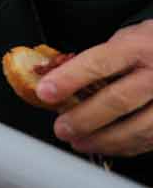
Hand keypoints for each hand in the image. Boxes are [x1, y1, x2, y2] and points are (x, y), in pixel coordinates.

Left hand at [41, 19, 152, 156]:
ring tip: (79, 142)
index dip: (69, 79)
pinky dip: (124, 146)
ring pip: (138, 127)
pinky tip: (105, 145)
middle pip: (118, 101)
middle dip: (84, 118)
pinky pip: (150, 140)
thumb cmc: (146, 46)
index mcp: (136, 48)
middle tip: (61, 128)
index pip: (98, 63)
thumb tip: (54, 80)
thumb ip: (93, 61)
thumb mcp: (121, 41)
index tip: (45, 92)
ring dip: (104, 140)